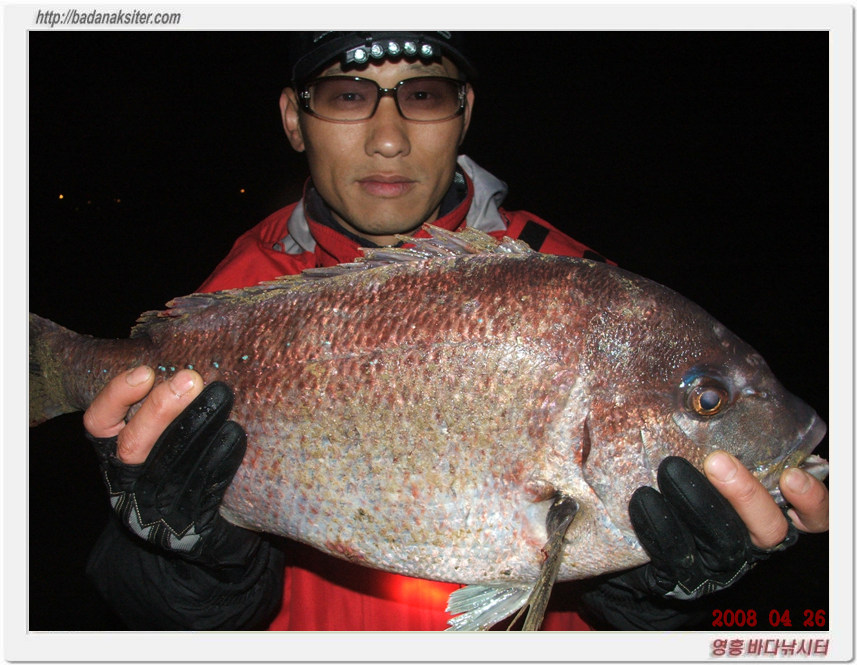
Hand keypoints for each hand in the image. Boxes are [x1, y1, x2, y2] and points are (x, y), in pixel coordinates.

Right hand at [84, 367, 258, 570]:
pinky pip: (202, 489)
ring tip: (222, 396)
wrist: (196, 545)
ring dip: (197, 426)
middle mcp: (126, 485)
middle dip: (161, 408)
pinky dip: (219, 459)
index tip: (146, 372)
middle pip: (134, 444)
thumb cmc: (180, 478)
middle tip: (191, 378)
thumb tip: (193, 372)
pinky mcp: (186, 527)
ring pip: (170, 464)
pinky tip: (234, 434)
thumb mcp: (161, 447)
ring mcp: (153, 509)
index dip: (116, 397)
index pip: (98, 425)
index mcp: (112, 460)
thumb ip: (166, 416)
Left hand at [577, 453, 827, 628]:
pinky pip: (675, 554)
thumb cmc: (682, 491)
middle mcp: (752, 542)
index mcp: (770, 514)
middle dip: (746, 494)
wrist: (635, 550)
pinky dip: (659, 524)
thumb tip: (710, 387)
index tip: (792, 477)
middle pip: (769, 528)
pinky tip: (645, 499)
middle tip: (718, 462)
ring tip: (670, 469)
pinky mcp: (683, 578)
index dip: (812, 502)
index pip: (814, 518)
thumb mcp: (707, 466)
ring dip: (697, 502)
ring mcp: (720, 565)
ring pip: (721, 541)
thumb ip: (721, 442)